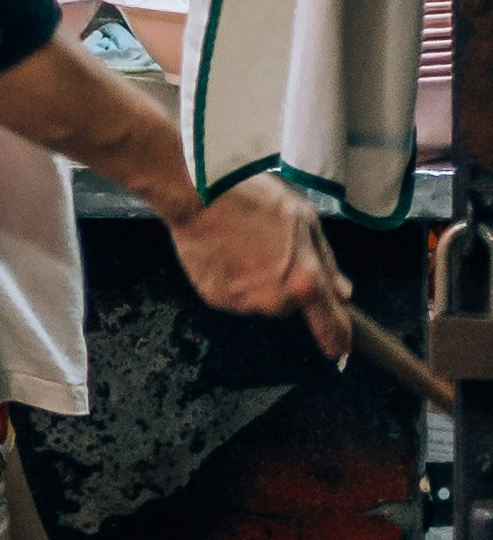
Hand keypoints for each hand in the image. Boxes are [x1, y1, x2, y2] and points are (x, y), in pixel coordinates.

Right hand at [173, 172, 351, 353]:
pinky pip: (231, 295)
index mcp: (304, 282)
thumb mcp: (304, 218)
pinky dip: (230, 278)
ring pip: (259, 298)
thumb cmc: (255, 197)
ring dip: (256, 280)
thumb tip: (341, 293)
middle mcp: (275, 301)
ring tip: (241, 243)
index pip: (331, 328)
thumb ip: (326, 261)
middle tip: (269, 248)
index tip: (341, 348)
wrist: (197, 191)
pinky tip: (222, 250)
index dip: (339, 340)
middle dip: (285, 283)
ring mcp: (243, 303)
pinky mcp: (214, 298)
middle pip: (289, 304)